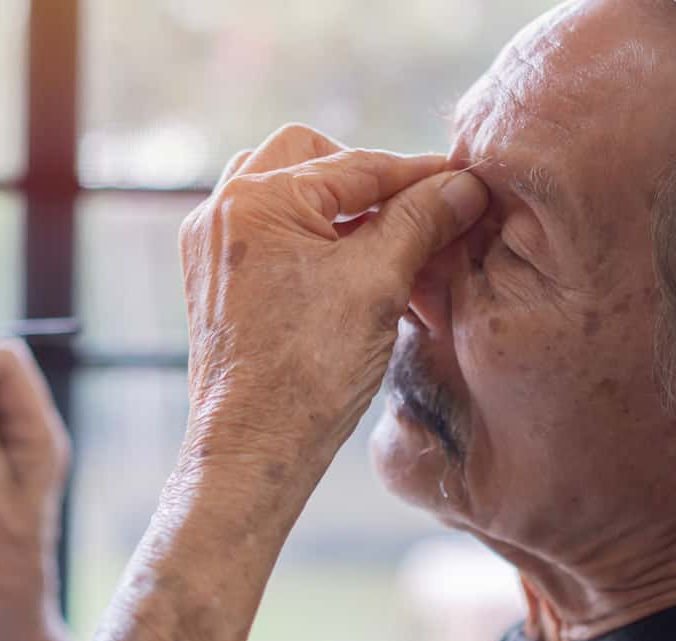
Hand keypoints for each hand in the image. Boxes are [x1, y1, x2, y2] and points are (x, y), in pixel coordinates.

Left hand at [179, 124, 488, 477]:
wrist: (257, 447)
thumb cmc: (309, 369)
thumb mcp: (378, 283)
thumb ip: (420, 220)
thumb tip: (463, 185)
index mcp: (255, 199)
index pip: (355, 165)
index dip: (418, 174)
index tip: (463, 182)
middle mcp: (222, 213)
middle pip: (308, 158)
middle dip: (366, 177)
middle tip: (416, 207)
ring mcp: (213, 248)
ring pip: (285, 193)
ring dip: (337, 204)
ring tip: (385, 238)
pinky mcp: (216, 282)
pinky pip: (269, 232)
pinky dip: (312, 235)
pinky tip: (352, 267)